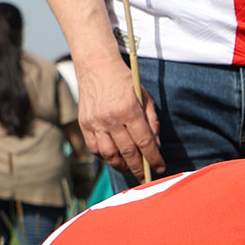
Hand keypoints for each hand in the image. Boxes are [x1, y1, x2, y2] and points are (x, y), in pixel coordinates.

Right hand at [75, 52, 163, 177]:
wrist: (97, 66)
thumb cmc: (125, 82)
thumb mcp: (145, 97)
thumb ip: (152, 122)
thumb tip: (155, 147)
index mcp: (128, 109)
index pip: (144, 141)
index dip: (153, 158)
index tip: (160, 168)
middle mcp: (110, 118)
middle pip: (127, 152)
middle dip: (139, 168)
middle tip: (146, 178)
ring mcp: (95, 122)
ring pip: (109, 154)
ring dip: (122, 166)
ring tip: (130, 170)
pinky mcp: (84, 123)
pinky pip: (95, 148)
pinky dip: (106, 157)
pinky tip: (115, 158)